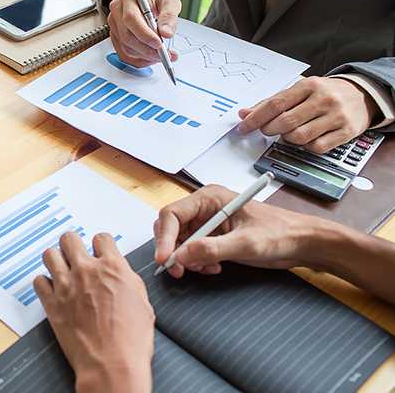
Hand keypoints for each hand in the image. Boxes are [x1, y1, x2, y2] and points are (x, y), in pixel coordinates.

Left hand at [34, 233, 153, 392]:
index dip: (100, 245)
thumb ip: (127, 280)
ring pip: (50, 254)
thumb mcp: (142, 302)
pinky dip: (44, 284)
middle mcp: (86, 271)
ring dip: (56, 260)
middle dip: (73, 245)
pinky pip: (39, 281)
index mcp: (112, 268)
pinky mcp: (51, 303)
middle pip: (69, 239)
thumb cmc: (131, 340)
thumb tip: (120, 274)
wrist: (111, 363)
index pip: (101, 238)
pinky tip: (51, 290)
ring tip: (61, 269)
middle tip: (75, 254)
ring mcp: (66, 286)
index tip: (99, 252)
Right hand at [107, 0, 180, 67]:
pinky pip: (124, 53)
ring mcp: (114, 25)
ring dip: (144, 56)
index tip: (160, 44)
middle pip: (127, 36)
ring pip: (125, 47)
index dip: (145, 34)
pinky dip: (138, 60)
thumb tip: (167, 33)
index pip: (131, 19)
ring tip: (162, 56)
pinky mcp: (116, 36)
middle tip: (165, 55)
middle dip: (147, 50)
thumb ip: (169, 16)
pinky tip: (150, 59)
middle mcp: (117, 11)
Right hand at [153, 185, 321, 277]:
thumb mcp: (246, 243)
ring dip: (186, 259)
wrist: (303, 243)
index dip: (164, 237)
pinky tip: (213, 268)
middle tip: (179, 270)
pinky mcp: (215, 238)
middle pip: (172, 228)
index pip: (172, 214)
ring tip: (205, 268)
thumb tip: (181, 256)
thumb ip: (212, 249)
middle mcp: (205, 208)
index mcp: (209, 198)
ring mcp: (209, 224)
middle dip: (173, 250)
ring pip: (180, 242)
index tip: (164, 259)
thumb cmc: (281, 233)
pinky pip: (193, 251)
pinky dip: (197, 262)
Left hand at [237, 76, 378, 153]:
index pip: (275, 104)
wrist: (362, 95)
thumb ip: (271, 102)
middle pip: (286, 122)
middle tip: (267, 130)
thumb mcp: (299, 90)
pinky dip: (306, 147)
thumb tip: (245, 113)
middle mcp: (323, 99)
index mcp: (308, 85)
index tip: (244, 127)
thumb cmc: (325, 93)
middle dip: (270, 129)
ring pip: (300, 136)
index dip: (256, 118)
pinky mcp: (346, 132)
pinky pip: (317, 147)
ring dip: (288, 139)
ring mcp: (336, 116)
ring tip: (288, 133)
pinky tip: (306, 139)